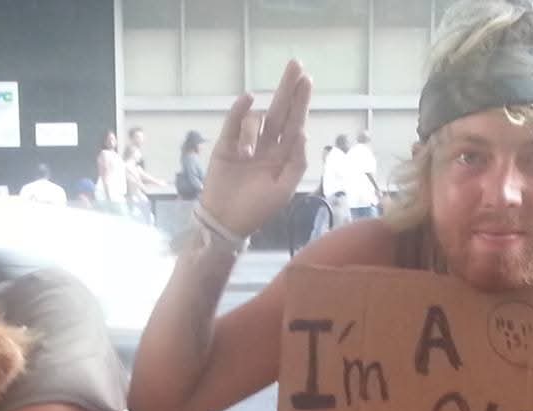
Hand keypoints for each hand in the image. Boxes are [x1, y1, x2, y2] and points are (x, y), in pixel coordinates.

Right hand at [200, 60, 312, 238]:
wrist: (225, 223)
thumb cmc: (256, 210)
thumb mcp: (283, 190)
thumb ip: (296, 162)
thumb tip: (302, 132)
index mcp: (282, 156)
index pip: (294, 123)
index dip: (300, 102)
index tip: (307, 80)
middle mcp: (266, 145)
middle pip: (279, 111)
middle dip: (287, 88)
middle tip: (295, 64)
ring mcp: (245, 144)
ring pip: (256, 121)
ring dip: (253, 130)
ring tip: (247, 155)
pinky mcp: (225, 145)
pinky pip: (233, 123)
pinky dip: (239, 111)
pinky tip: (247, 99)